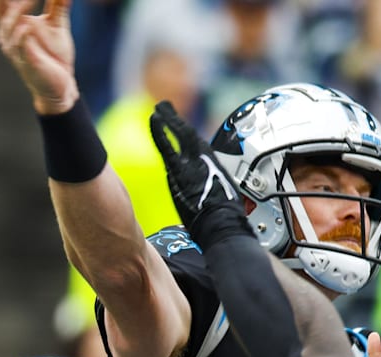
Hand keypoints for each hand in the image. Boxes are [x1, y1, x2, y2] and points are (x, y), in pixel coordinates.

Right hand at [0, 0, 77, 114]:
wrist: (60, 85)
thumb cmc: (54, 55)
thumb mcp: (56, 25)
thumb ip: (57, 5)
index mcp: (11, 24)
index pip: (1, 1)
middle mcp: (8, 34)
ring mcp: (15, 49)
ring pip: (10, 24)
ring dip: (21, 8)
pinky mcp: (27, 61)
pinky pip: (21, 46)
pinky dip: (23, 34)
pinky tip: (28, 24)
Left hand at [149, 101, 243, 234]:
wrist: (222, 224)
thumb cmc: (225, 218)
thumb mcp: (221, 198)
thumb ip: (208, 188)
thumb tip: (204, 194)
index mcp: (214, 166)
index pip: (197, 145)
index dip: (185, 134)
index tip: (177, 124)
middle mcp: (204, 160)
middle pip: (187, 135)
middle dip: (175, 120)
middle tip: (165, 108)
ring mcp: (192, 164)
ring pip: (180, 135)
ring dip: (169, 119)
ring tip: (160, 109)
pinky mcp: (180, 171)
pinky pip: (168, 147)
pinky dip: (161, 132)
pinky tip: (155, 119)